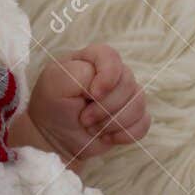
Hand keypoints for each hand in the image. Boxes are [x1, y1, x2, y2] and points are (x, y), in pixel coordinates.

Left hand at [27, 44, 148, 163]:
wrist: (53, 137)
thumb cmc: (51, 106)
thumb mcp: (54, 85)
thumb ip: (78, 74)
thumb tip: (103, 87)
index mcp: (91, 60)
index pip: (111, 56)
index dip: (108, 76)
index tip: (92, 94)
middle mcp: (111, 74)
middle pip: (127, 83)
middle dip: (105, 107)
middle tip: (83, 119)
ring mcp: (124, 95)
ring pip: (138, 103)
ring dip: (113, 122)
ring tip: (91, 128)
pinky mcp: (131, 116)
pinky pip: (143, 123)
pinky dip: (124, 134)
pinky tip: (106, 137)